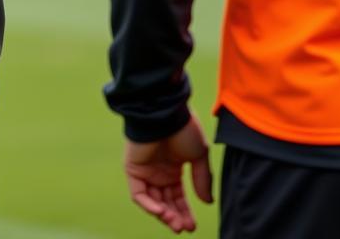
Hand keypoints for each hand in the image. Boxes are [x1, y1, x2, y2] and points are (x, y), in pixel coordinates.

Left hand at [124, 116, 212, 233]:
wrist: (165, 113)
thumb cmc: (183, 129)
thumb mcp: (199, 156)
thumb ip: (202, 179)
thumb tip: (207, 202)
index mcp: (173, 167)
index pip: (178, 197)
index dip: (185, 212)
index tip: (193, 226)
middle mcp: (158, 171)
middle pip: (165, 201)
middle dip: (175, 216)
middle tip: (185, 228)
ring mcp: (145, 170)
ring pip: (152, 201)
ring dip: (164, 215)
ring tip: (176, 224)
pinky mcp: (133, 168)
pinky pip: (138, 193)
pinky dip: (149, 205)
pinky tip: (162, 212)